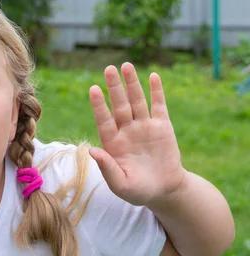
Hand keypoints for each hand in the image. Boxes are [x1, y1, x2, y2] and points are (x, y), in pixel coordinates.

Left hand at [88, 63, 185, 206]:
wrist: (164, 190)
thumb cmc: (138, 190)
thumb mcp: (121, 184)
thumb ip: (107, 168)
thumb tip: (92, 150)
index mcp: (113, 143)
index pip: (104, 120)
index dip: (99, 105)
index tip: (94, 89)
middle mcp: (126, 131)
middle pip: (119, 105)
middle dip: (115, 87)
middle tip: (109, 68)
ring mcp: (144, 127)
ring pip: (137, 101)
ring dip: (132, 84)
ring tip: (126, 65)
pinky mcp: (162, 127)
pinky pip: (158, 106)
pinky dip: (156, 91)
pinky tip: (152, 76)